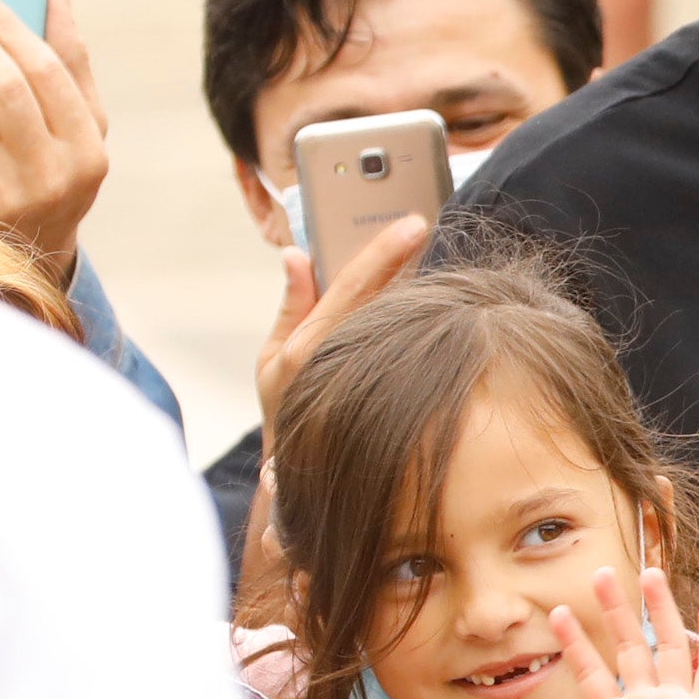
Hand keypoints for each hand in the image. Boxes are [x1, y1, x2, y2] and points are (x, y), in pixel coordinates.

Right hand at [255, 215, 432, 448]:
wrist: (302, 475)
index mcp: (308, 346)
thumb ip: (290, 306)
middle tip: (425, 224)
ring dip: (412, 282)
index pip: (351, 285)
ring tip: (423, 249)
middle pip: (382, 296)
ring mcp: (367, 376)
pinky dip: (412, 316)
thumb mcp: (272, 359)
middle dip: (404, 257)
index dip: (383, 251)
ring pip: (397, 318)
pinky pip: (404, 343)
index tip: (412, 223)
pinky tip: (426, 295)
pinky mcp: (390, 391)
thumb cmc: (285, 408)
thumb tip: (295, 254)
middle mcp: (341, 360)